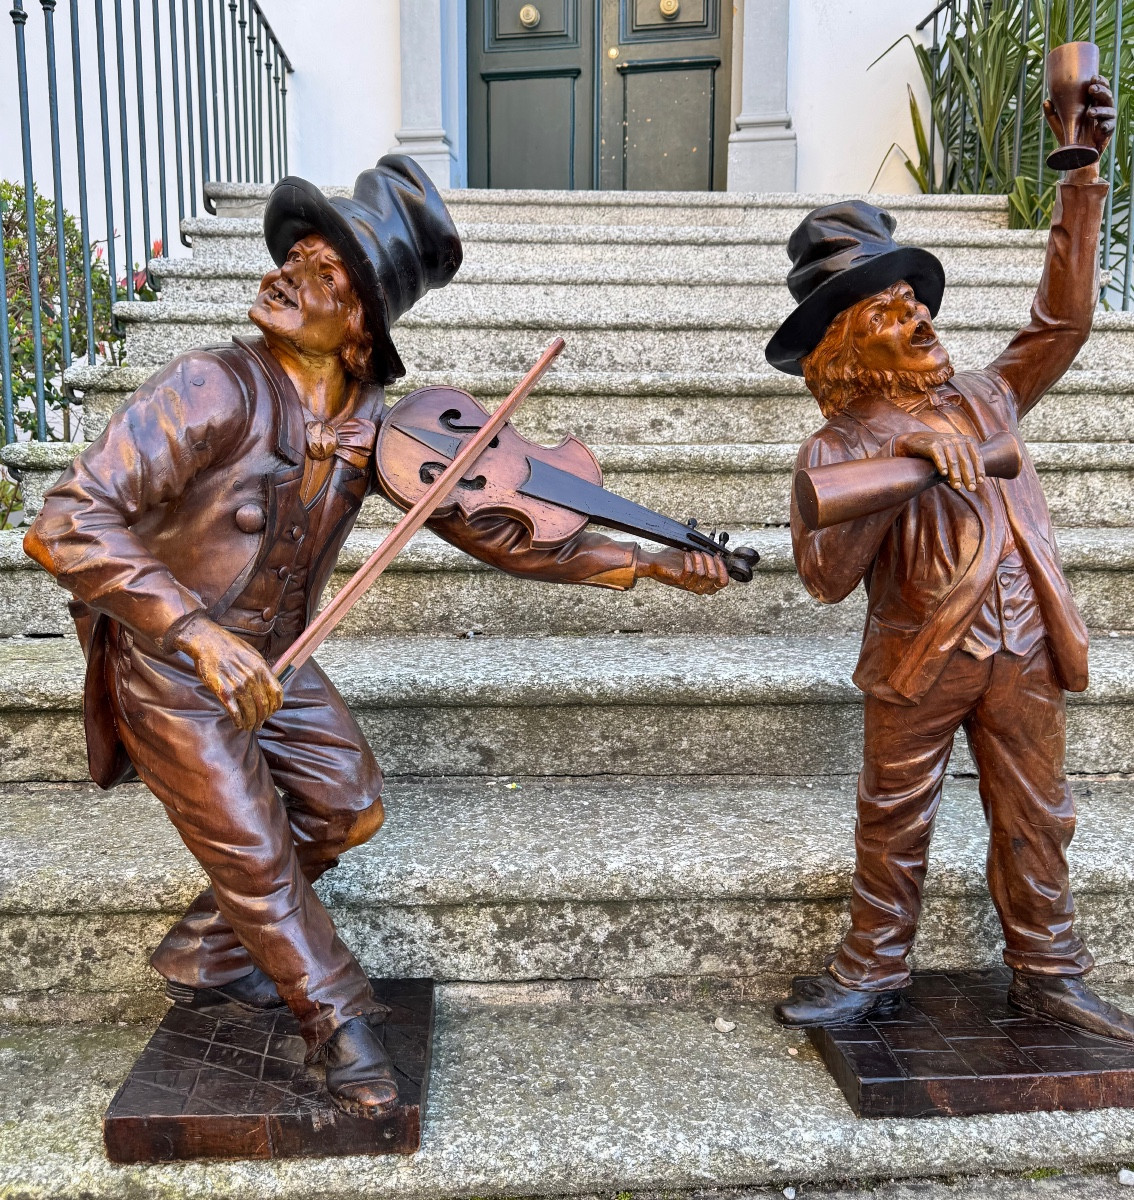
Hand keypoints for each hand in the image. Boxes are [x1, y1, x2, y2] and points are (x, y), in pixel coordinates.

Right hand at [169, 612, 283, 729]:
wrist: (207, 641)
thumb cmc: (229, 646)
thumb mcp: (252, 654)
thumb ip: (261, 669)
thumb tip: (268, 683)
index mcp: (262, 668)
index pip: (277, 693)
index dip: (276, 706)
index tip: (272, 712)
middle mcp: (252, 678)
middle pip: (264, 706)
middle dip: (263, 718)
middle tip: (259, 724)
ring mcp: (238, 685)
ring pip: (250, 711)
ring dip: (251, 722)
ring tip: (249, 726)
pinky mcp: (223, 691)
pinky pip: (234, 711)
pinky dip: (238, 721)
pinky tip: (238, 724)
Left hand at [638, 547, 729, 593]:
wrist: (655, 563)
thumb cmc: (674, 560)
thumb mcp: (694, 558)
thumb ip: (707, 555)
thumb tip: (718, 549)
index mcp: (704, 583)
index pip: (722, 583)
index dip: (723, 568)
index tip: (717, 555)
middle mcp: (698, 587)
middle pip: (714, 577)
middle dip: (712, 561)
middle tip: (704, 552)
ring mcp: (688, 585)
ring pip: (702, 573)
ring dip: (700, 559)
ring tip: (694, 551)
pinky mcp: (678, 580)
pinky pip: (689, 571)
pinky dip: (689, 560)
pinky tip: (686, 554)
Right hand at [893, 431, 985, 491]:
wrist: (916, 442)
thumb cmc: (939, 451)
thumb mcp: (955, 454)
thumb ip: (966, 463)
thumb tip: (980, 481)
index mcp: (966, 441)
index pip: (976, 456)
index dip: (979, 469)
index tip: (980, 482)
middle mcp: (957, 439)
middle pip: (965, 460)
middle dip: (969, 475)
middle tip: (971, 489)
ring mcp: (944, 441)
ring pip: (953, 460)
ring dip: (956, 474)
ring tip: (957, 487)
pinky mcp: (932, 445)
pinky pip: (938, 455)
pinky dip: (942, 464)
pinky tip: (944, 473)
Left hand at [1044, 74, 1115, 161]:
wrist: (1073, 155)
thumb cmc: (1068, 136)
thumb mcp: (1058, 124)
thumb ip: (1052, 113)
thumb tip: (1046, 101)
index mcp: (1092, 103)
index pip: (1100, 88)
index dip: (1100, 81)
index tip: (1093, 78)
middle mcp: (1102, 109)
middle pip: (1106, 96)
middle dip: (1101, 90)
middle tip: (1091, 89)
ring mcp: (1106, 120)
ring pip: (1109, 109)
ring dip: (1101, 109)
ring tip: (1090, 113)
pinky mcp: (1107, 132)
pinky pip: (1110, 126)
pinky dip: (1105, 125)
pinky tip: (1100, 127)